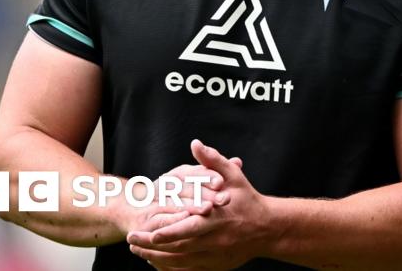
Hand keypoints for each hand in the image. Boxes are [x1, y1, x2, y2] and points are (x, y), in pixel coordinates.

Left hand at [127, 140, 266, 269]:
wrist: (269, 229)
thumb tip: (195, 143)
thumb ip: (213, 161)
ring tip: (138, 251)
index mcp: (216, 220)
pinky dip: (170, 268)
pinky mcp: (216, 266)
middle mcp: (214, 241)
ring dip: (156, 259)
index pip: (184, 229)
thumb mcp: (234, 177)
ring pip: (179, 263)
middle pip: (176, 249)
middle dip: (150, 247)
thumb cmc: (249, 200)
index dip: (162, 234)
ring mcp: (215, 256)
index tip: (141, 231)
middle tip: (132, 241)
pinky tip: (157, 261)